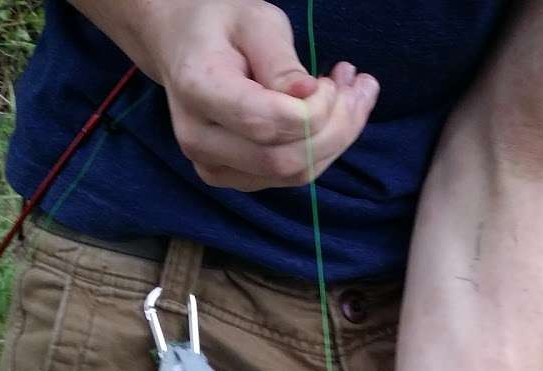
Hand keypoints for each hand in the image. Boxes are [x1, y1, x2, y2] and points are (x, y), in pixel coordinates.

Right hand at [149, 0, 378, 190]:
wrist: (182, 45)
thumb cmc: (221, 24)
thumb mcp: (254, 20)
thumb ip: (280, 60)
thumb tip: (308, 96)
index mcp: (198, 90)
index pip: (264, 123)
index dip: (312, 112)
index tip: (331, 80)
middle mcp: (199, 139)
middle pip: (284, 160)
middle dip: (336, 128)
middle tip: (360, 85)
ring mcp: (213, 166)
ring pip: (293, 175)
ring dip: (337, 139)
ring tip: (354, 93)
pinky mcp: (233, 178)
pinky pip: (290, 177)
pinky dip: (323, 149)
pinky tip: (334, 114)